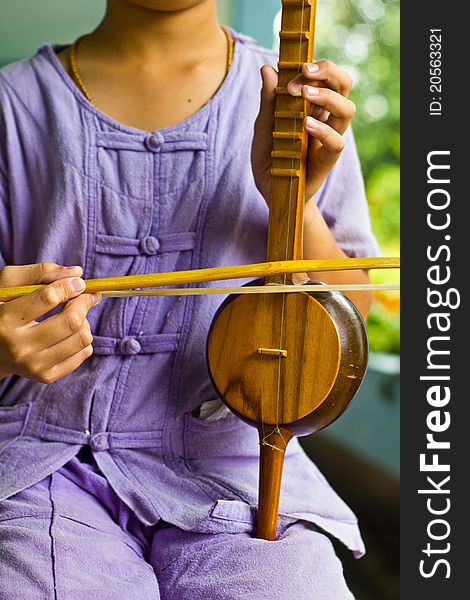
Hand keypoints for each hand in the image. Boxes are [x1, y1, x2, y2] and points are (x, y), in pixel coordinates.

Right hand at [0, 262, 100, 382]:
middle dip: (84, 303)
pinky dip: (83, 338)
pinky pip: (84, 353)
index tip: (78, 283)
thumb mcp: (9, 285)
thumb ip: (41, 272)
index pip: (48, 298)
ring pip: (82, 338)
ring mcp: (34, 365)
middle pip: (71, 321)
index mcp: (5, 319)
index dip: (70, 286)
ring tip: (72, 314)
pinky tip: (69, 332)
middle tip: (84, 295)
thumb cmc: (2, 308)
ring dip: (84, 321)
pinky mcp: (46, 376)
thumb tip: (78, 274)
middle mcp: (19, 346)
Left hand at [251, 60, 355, 201]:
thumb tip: (267, 68)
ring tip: (304, 94)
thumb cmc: (270, 158)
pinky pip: (336, 142)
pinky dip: (323, 130)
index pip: (328, 77)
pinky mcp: (327, 160)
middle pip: (344, 85)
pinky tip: (306, 124)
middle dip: (328, 72)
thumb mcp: (264, 127)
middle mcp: (325, 119)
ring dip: (327, 97)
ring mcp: (328, 139)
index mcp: (313, 106)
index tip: (297, 65)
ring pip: (347, 110)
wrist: (271, 192)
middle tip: (305, 72)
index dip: (318, 66)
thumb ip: (268, 101)